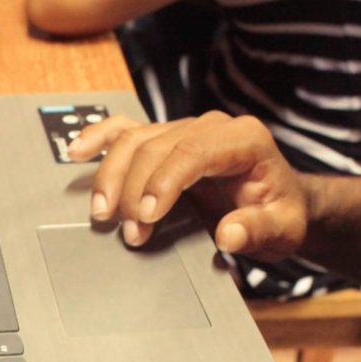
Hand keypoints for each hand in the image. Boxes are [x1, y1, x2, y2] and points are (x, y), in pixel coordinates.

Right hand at [68, 112, 308, 258]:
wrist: (280, 203)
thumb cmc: (281, 212)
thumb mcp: (283, 228)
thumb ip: (259, 230)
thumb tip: (230, 234)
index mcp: (244, 139)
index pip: (191, 150)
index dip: (162, 182)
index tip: (147, 217)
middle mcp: (211, 127)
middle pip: (155, 146)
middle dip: (134, 191)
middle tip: (131, 233)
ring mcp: (184, 130)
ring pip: (134, 139)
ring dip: (112, 176)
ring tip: (103, 213)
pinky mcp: (166, 140)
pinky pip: (126, 130)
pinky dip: (99, 138)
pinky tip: (77, 150)